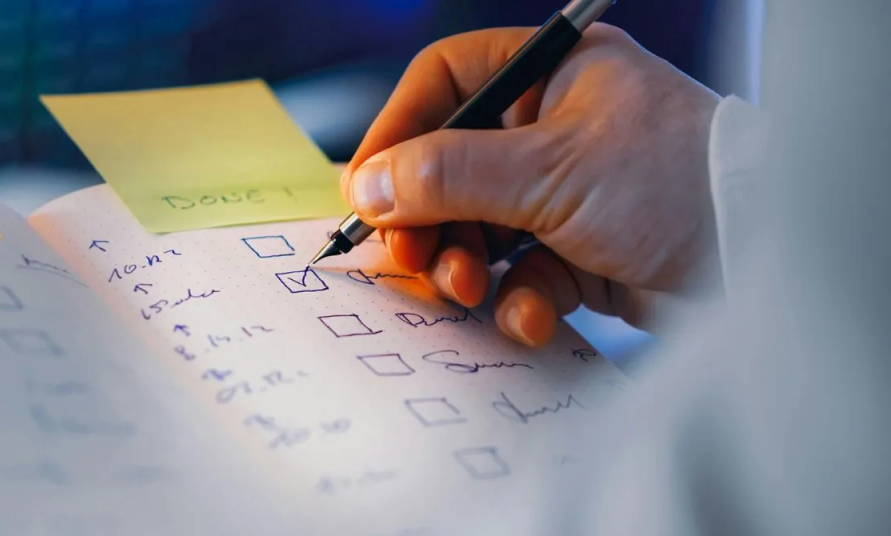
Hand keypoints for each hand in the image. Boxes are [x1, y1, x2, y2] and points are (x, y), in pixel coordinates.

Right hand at [340, 24, 720, 346]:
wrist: (763, 263)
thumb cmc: (676, 183)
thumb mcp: (551, 169)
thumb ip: (450, 174)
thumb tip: (370, 185)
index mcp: (552, 77)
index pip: (444, 85)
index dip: (396, 134)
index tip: (366, 192)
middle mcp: (554, 129)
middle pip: (450, 168)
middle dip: (430, 221)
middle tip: (415, 261)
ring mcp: (565, 193)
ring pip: (478, 229)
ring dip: (467, 268)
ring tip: (474, 290)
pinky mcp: (579, 253)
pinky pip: (520, 275)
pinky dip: (518, 301)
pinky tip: (536, 315)